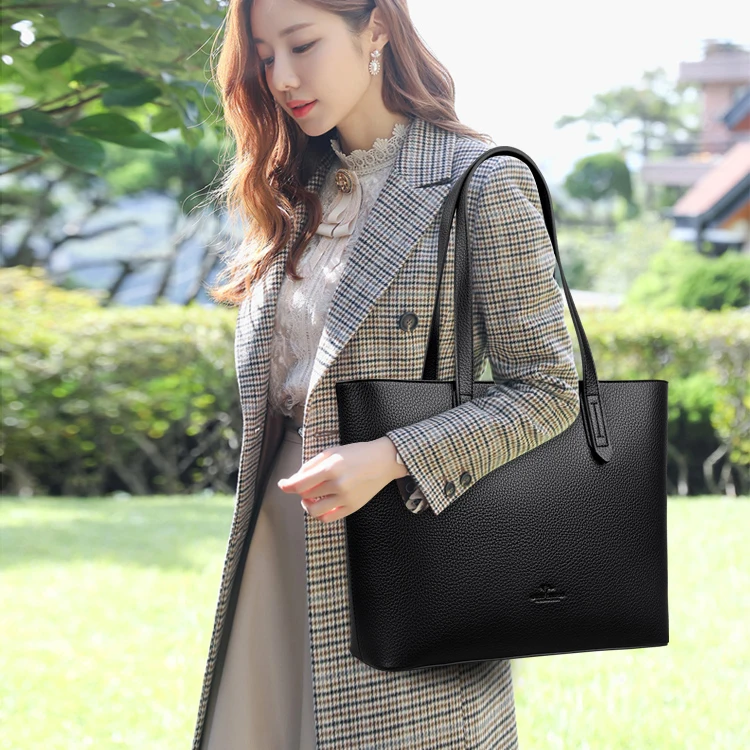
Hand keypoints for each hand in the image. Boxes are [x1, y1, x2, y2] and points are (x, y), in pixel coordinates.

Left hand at [276, 437, 398, 522]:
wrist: (383, 461)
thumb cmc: (357, 453)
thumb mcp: (333, 451)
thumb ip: (312, 464)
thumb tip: (296, 478)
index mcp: (331, 468)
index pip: (300, 484)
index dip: (287, 485)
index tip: (283, 484)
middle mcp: (337, 485)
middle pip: (306, 495)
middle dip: (301, 490)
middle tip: (304, 485)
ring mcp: (345, 499)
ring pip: (314, 510)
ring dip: (307, 505)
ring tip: (310, 497)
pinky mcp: (352, 507)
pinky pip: (328, 518)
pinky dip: (320, 513)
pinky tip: (321, 504)